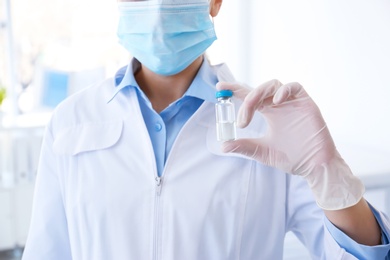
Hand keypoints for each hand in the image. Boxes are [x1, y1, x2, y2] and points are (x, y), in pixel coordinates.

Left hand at [216, 80, 363, 209]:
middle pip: (258, 90)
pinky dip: (283, 91)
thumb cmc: (291, 158)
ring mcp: (292, 102)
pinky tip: (275, 102)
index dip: (235, 89)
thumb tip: (223, 146)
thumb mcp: (262, 152)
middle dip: (244, 97)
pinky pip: (294, 87)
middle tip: (241, 121)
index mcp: (269, 113)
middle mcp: (279, 105)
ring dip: (259, 93)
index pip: (249, 97)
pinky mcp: (306, 103)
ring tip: (252, 108)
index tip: (220, 86)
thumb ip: (245, 146)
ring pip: (272, 85)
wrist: (314, 166)